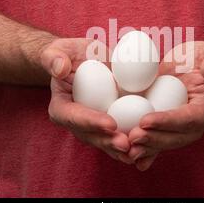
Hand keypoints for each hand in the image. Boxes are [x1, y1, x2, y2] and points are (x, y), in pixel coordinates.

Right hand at [40, 38, 132, 163]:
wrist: (85, 61)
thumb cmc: (70, 55)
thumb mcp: (60, 51)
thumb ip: (54, 58)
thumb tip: (60, 69)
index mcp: (61, 108)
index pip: (73, 117)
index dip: (91, 122)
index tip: (111, 123)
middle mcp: (76, 123)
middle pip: (91, 136)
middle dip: (109, 142)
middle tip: (127, 143)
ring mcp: (94, 127)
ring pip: (107, 142)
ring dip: (122, 149)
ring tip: (139, 151)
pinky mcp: (110, 126)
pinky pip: (121, 136)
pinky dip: (134, 143)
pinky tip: (149, 145)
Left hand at [127, 41, 203, 170]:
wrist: (192, 64)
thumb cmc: (202, 57)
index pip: (189, 119)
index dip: (167, 121)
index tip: (145, 120)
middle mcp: (196, 126)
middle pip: (176, 138)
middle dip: (153, 139)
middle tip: (132, 136)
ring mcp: (180, 131)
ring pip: (164, 144)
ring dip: (145, 148)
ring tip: (126, 147)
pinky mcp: (167, 129)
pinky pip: (156, 143)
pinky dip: (143, 152)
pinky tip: (128, 155)